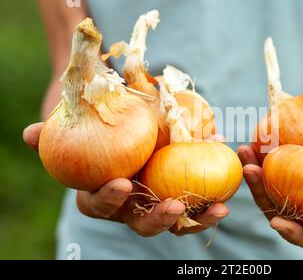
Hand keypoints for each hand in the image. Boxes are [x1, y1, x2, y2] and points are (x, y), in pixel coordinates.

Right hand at [23, 123, 227, 236]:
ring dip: (199, 218)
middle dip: (159, 220)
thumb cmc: (104, 126)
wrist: (130, 121)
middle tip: (175, 207)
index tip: (122, 184)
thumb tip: (29, 134)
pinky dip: (214, 200)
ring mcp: (160, 203)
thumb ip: (58, 133)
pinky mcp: (184, 194)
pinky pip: (200, 203)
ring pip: (179, 221)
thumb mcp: (84, 126)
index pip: (100, 204)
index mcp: (105, 193)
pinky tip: (231, 191)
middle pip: (143, 223)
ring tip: (217, 208)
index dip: (108, 198)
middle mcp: (133, 205)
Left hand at [238, 125, 302, 247]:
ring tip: (250, 165)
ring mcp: (294, 195)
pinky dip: (253, 167)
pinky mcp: (276, 179)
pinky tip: (247, 149)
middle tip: (275, 222)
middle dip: (288, 228)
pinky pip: (262, 180)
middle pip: (302, 229)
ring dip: (259, 190)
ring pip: (274, 204)